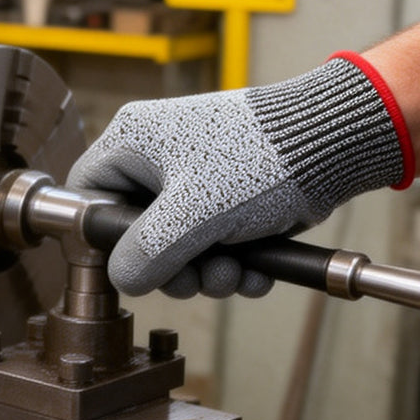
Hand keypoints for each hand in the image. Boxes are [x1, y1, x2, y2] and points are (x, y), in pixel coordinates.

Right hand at [67, 58, 407, 297]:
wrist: (332, 146)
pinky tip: (253, 271)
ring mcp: (192, 178)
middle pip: (134, 232)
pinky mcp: (224, 198)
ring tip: (234, 273)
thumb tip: (122, 279)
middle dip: (170, 267)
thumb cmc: (262, 158)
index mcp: (132, 141)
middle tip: (195, 278)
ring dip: (204, 272)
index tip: (126, 263)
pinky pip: (209, 243)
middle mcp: (155, 157)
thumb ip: (146, 251)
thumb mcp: (193, 213)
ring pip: (175, 245)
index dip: (100, 235)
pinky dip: (230, 263)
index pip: (87, 194)